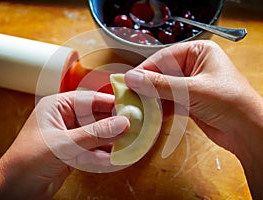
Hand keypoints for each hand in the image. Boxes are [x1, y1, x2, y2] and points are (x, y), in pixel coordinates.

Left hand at [0, 91, 128, 199]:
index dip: (110, 103)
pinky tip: (117, 157)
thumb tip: (122, 123)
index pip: (89, 100)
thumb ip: (94, 134)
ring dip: (111, 141)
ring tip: (130, 143)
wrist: (14, 190)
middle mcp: (65, 119)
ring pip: (97, 135)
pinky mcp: (74, 153)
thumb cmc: (27, 160)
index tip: (130, 108)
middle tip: (134, 127)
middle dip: (113, 124)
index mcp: (57, 107)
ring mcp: (71, 136)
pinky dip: (104, 154)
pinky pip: (94, 149)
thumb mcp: (64, 144)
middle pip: (96, 117)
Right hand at [124, 40, 262, 198]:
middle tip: (129, 94)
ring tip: (137, 105)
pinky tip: (150, 114)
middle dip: (147, 85)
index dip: (145, 68)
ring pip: (163, 88)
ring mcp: (191, 85)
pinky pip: (168, 101)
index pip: (164, 57)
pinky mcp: (189, 101)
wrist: (248, 131)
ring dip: (152, 98)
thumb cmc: (229, 102)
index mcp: (199, 52)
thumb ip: (160, 84)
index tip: (128, 80)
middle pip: (162, 73)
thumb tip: (132, 77)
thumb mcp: (192, 90)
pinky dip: (159, 108)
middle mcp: (194, 66)